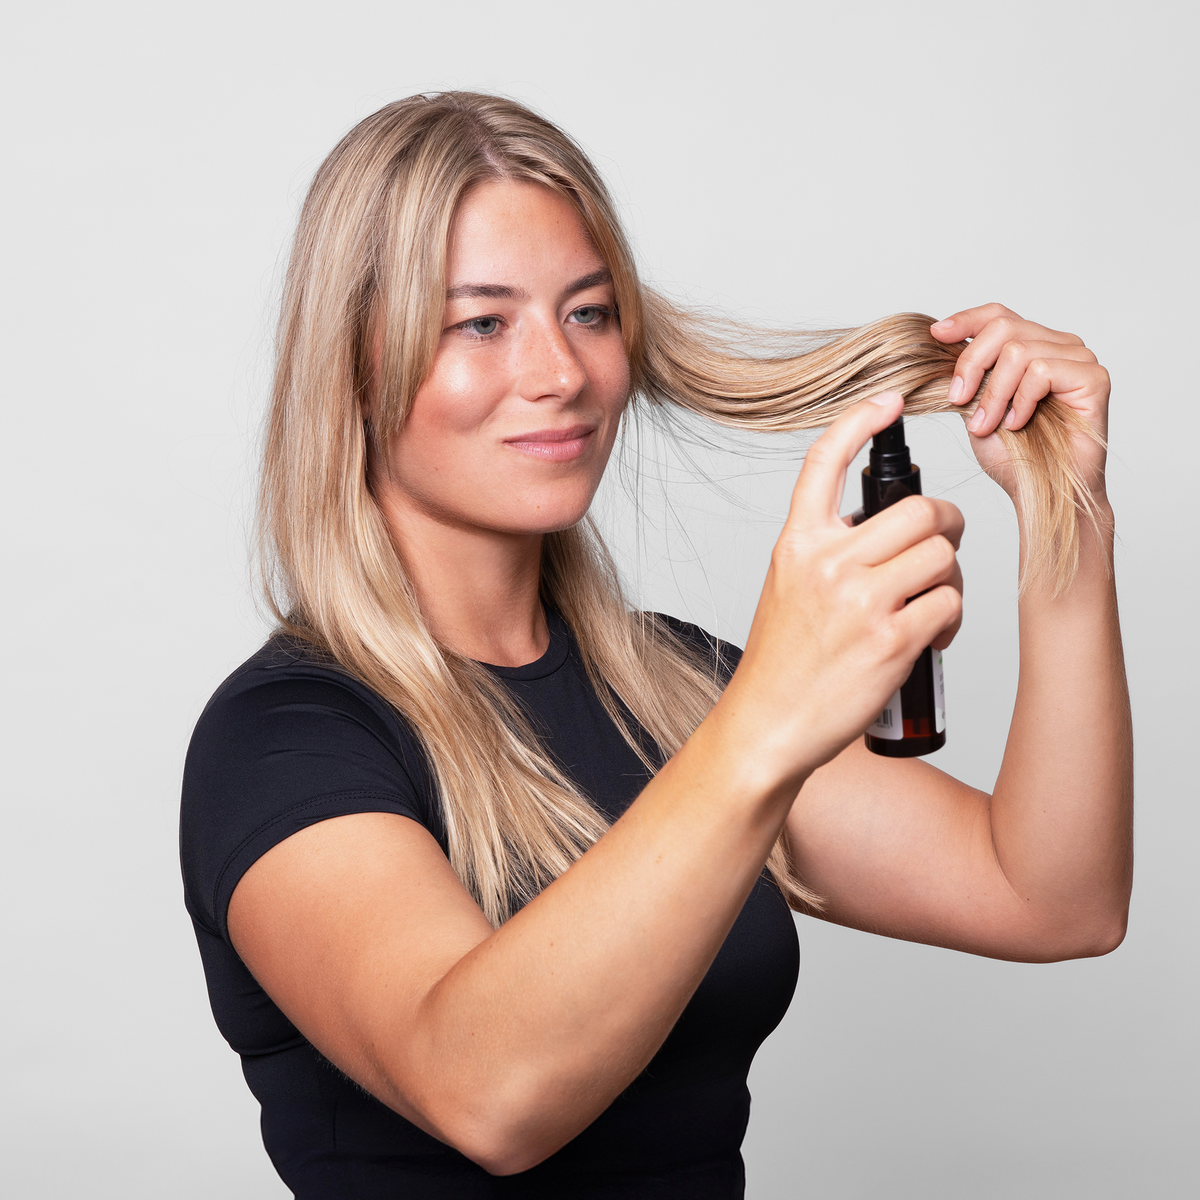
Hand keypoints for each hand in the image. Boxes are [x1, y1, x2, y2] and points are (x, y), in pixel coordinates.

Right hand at [727, 392, 963, 782]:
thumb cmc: (782, 662)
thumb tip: (880, 525)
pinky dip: (950, 620)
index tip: (890, 400)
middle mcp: (826, 563)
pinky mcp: (891, 640)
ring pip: (942, 554)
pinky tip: (930, 636)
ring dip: (950, 578)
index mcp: (797, 544)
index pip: (825, 462)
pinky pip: (949, 604)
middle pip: (919, 510)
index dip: (861, 421)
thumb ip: (823, 549)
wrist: (768, 724)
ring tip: (930, 605)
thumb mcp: (786, 587)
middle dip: (946, 526)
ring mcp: (859, 601)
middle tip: (943, 547)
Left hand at [930, 303, 1109, 497]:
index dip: (966, 320)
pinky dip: (1021, 400)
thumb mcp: (975, 407)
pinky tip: (1018, 423)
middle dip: (972, 364)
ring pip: (1019, 351)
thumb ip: (966, 375)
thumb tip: (938, 344)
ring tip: (988, 425)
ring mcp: (1079, 359)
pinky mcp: (1094, 377)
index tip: (937, 334)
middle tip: (958, 400)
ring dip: (995, 393)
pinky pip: (1042, 371)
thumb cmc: (1014, 453)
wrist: (1044, 491)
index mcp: (1031, 346)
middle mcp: (1058, 345)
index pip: (998, 315)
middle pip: (1004, 327)